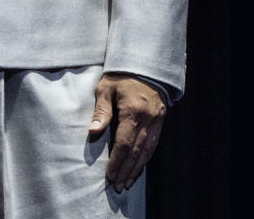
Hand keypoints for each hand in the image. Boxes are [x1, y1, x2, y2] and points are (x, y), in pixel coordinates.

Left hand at [89, 72, 165, 191]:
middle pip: (137, 151)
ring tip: (126, 183)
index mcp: (134, 111)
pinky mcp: (160, 123)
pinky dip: (145, 159)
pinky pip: (153, 145)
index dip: (117, 161)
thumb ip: (101, 111)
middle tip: (117, 186)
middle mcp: (148, 120)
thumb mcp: (105, 88)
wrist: (144, 66)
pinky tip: (137, 169)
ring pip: (147, 151)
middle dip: (126, 170)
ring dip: (136, 169)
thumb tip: (93, 132)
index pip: (125, 142)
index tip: (110, 175)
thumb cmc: (120, 77)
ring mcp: (156, 122)